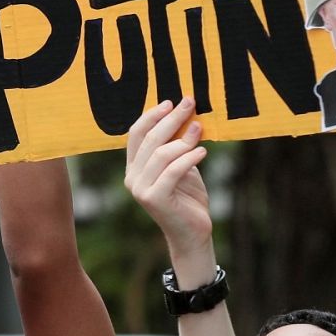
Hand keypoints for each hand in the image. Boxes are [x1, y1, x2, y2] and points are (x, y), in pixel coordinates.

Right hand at [125, 99, 211, 258]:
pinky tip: (203, 151)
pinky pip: (172, 171)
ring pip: (160, 154)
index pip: (136, 133)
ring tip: (200, 129)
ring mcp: (141, 189)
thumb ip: (177, 146)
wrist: (193, 233)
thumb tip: (187, 115)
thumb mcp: (182, 166)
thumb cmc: (188, 198)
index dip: (152, 115)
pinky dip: (189, 158)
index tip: (172, 102)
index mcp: (134, 167)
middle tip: (190, 103)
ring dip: (183, 139)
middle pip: (149, 140)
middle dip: (171, 119)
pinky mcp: (155, 199)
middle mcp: (132, 177)